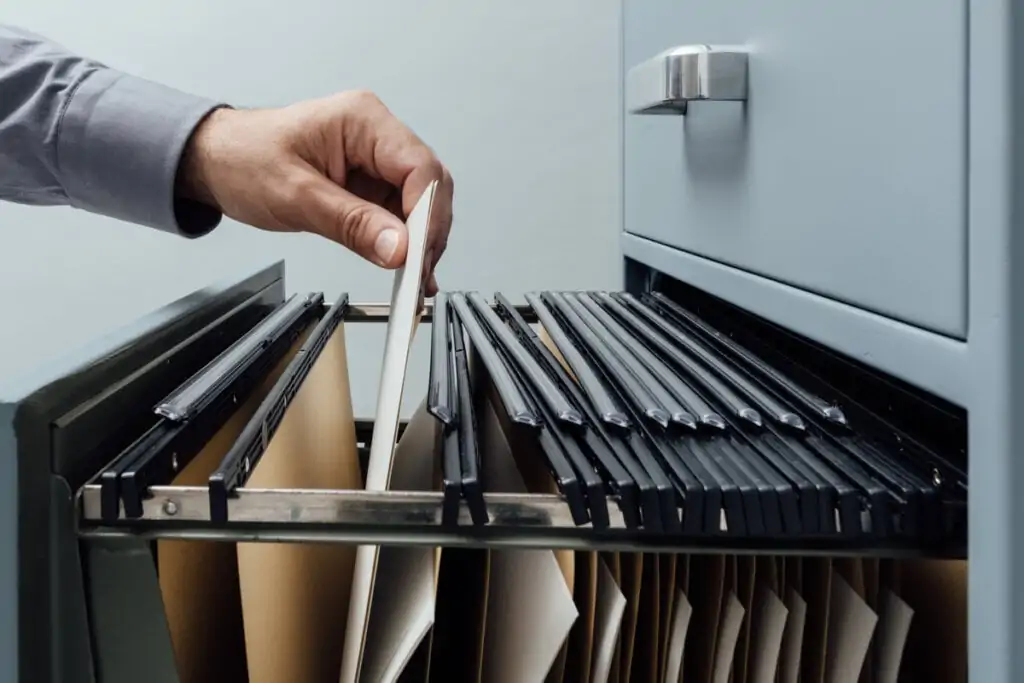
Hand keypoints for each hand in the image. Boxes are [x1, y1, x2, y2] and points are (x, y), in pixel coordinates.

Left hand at [177, 91, 452, 294]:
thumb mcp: (296, 196)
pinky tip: (410, 271)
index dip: (427, 215)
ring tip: (414, 281)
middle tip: (419, 276)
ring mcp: (376, 161)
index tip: (418, 256)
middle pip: (429, 186)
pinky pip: (401, 215)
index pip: (419, 168)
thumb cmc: (243, 159)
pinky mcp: (371, 185)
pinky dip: (407, 244)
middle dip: (428, 234)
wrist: (215, 160)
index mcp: (363, 120)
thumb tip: (399, 249)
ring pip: (420, 204)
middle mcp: (378, 136)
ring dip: (421, 243)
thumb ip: (352, 223)